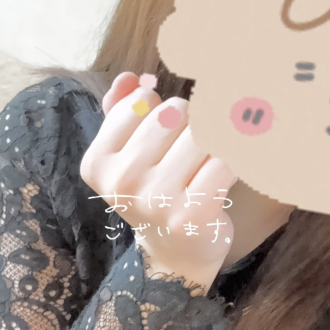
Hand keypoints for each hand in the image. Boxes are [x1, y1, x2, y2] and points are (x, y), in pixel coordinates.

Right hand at [80, 72, 237, 277]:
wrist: (175, 253)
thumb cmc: (154, 194)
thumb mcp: (128, 154)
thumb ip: (123, 110)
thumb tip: (132, 77)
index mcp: (98, 162)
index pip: (143, 101)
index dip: (163, 112)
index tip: (167, 138)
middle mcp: (122, 180)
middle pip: (175, 112)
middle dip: (191, 126)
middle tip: (189, 156)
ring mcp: (156, 199)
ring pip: (202, 133)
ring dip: (212, 145)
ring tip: (204, 168)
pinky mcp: (192, 213)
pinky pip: (224, 160)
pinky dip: (231, 163)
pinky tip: (221, 179)